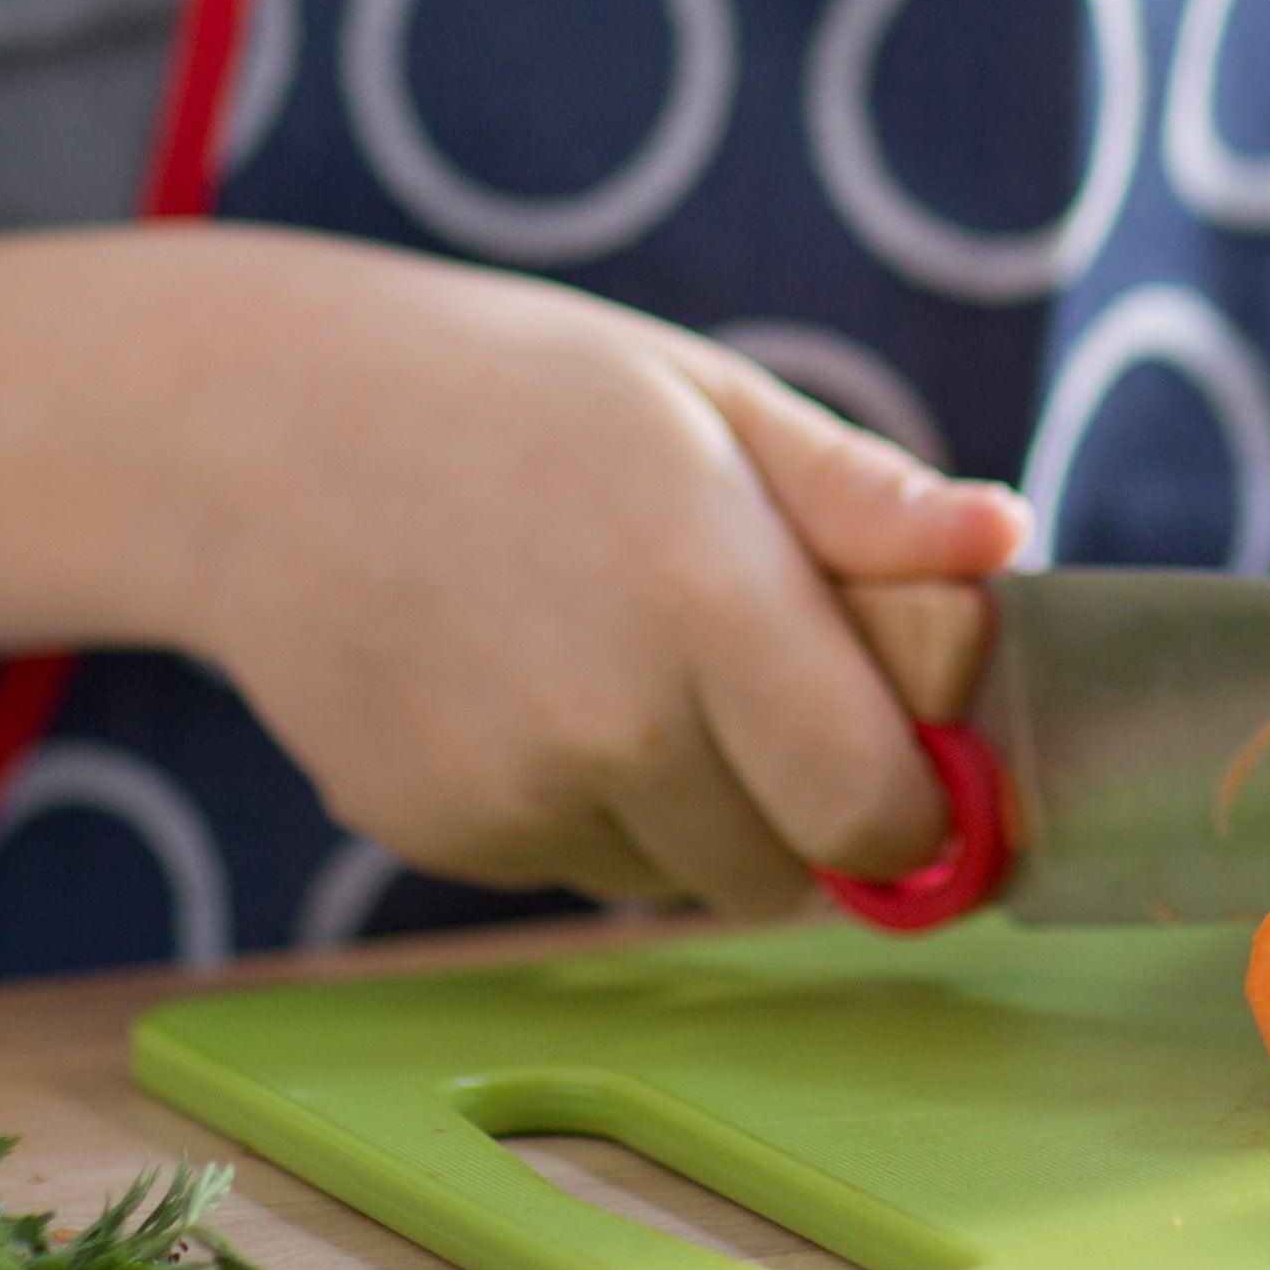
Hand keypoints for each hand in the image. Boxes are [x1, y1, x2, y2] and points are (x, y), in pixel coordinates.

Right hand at [174, 243, 1028, 911]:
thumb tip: (1007, 544)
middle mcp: (612, 723)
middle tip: (753, 675)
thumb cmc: (516, 393)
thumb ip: (867, 500)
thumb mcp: (710, 401)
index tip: (905, 742)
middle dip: (807, 804)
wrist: (261, 433)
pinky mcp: (435, 837)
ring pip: (682, 876)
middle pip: (789, 871)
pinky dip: (583, 805)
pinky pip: (575, 866)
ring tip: (614, 650)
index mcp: (709, 598)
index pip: (878, 813)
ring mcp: (511, 796)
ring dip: (694, 806)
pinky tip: (522, 680)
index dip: (914, 798)